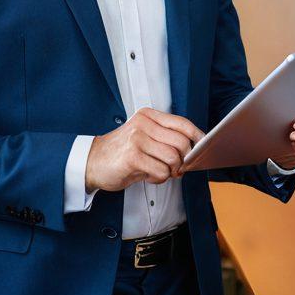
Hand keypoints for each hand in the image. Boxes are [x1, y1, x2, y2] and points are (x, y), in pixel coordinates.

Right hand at [85, 107, 203, 192]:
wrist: (92, 161)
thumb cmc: (122, 151)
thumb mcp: (143, 137)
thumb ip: (165, 139)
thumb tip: (192, 151)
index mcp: (148, 116)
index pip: (182, 123)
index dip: (196, 136)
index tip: (203, 147)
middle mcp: (143, 124)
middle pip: (181, 142)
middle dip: (184, 160)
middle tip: (177, 169)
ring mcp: (137, 139)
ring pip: (173, 158)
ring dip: (171, 171)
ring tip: (160, 172)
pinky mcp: (133, 157)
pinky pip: (161, 171)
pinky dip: (160, 178)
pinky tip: (149, 176)